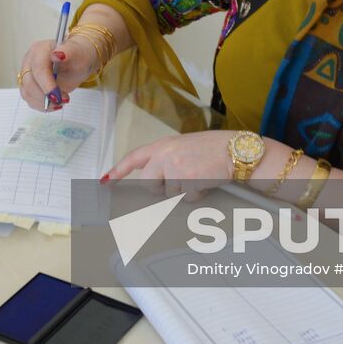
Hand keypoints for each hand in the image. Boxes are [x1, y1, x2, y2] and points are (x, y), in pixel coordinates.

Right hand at [16, 34, 100, 111]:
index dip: (47, 85)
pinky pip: (29, 98)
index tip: (59, 97)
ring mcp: (25, 72)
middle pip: (30, 83)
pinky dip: (41, 105)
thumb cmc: (77, 57)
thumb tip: (57, 55)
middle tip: (65, 99)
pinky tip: (54, 102)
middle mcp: (29, 60)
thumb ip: (69, 52)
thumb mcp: (79, 54)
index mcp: (40, 49)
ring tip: (61, 101)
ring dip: (44, 102)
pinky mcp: (26, 83)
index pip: (39, 69)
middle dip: (47, 96)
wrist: (76, 61)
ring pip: (27, 93)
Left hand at [103, 131, 236, 197]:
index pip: (134, 157)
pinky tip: (206, 181)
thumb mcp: (185, 146)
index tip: (107, 181)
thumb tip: (158, 179)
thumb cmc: (215, 148)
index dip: (118, 170)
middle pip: (148, 183)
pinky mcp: (186, 180)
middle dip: (160, 189)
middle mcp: (164, 155)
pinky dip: (196, 195)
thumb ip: (168, 158)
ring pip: (169, 193)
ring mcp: (174, 168)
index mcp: (163, 145)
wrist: (235, 150)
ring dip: (184, 191)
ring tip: (199, 176)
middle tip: (180, 182)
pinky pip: (185, 198)